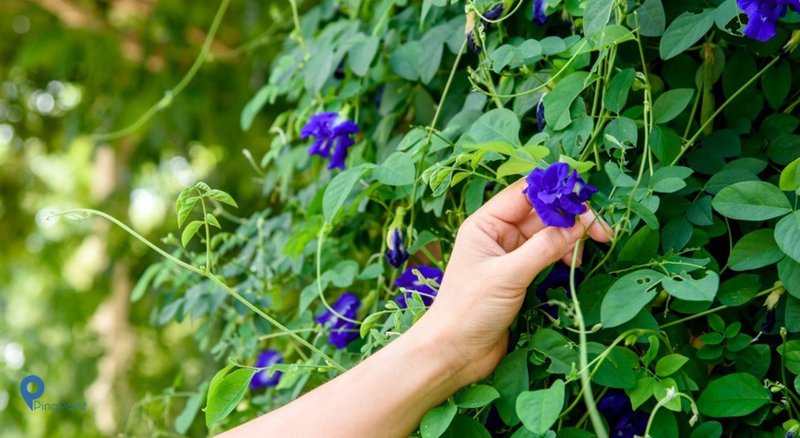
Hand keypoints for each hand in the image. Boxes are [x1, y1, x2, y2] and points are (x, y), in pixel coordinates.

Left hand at [420, 177, 611, 385]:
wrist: (454, 352)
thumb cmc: (469, 309)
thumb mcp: (508, 275)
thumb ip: (544, 248)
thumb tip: (578, 224)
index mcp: (485, 223)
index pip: (525, 193)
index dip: (556, 193)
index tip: (585, 203)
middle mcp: (497, 233)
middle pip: (541, 212)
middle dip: (571, 218)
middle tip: (601, 232)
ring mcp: (509, 254)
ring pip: (547, 234)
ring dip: (570, 238)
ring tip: (584, 254)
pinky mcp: (519, 275)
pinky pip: (546, 255)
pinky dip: (563, 256)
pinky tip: (572, 265)